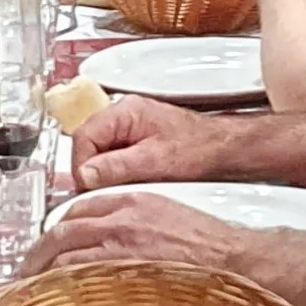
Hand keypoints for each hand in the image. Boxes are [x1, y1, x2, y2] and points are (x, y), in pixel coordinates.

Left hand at [23, 190, 281, 278]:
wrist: (239, 262)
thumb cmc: (211, 247)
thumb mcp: (166, 217)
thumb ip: (133, 226)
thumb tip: (109, 248)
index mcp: (130, 201)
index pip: (76, 209)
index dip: (55, 230)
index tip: (47, 246)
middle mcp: (118, 220)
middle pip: (60, 232)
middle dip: (37, 253)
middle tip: (26, 272)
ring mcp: (119, 247)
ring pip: (62, 256)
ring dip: (41, 274)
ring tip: (31, 292)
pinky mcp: (123, 273)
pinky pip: (76, 280)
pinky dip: (59, 289)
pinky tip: (52, 302)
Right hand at [69, 93, 244, 193]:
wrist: (225, 149)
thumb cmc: (199, 149)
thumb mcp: (154, 161)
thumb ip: (116, 167)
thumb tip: (85, 175)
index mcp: (124, 112)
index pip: (83, 136)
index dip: (80, 165)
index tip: (86, 187)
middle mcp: (123, 116)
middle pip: (87, 144)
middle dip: (90, 171)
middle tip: (96, 193)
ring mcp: (129, 129)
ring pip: (99, 153)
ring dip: (102, 174)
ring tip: (116, 190)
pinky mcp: (136, 143)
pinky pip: (113, 159)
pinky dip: (115, 174)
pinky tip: (127, 185)